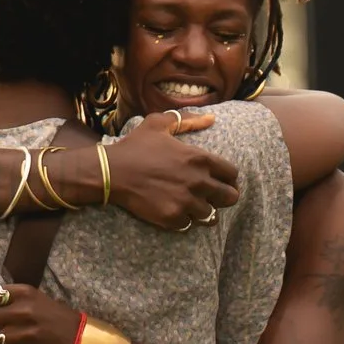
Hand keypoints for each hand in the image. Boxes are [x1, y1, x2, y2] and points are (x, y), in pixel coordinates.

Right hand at [104, 112, 239, 230]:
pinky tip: (176, 213)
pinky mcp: (172, 217)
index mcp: (199, 158)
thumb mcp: (159, 124)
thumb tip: (211, 118)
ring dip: (204, 212)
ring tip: (194, 208)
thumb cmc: (135, 146)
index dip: (229, 178)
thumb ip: (188, 120)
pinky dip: (184, 221)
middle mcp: (197, 181)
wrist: (111, 172)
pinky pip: (189, 225)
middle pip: (230, 197)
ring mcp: (186, 202)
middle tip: (213, 198)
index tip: (222, 181)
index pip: (232, 174)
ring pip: (211, 215)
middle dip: (224, 198)